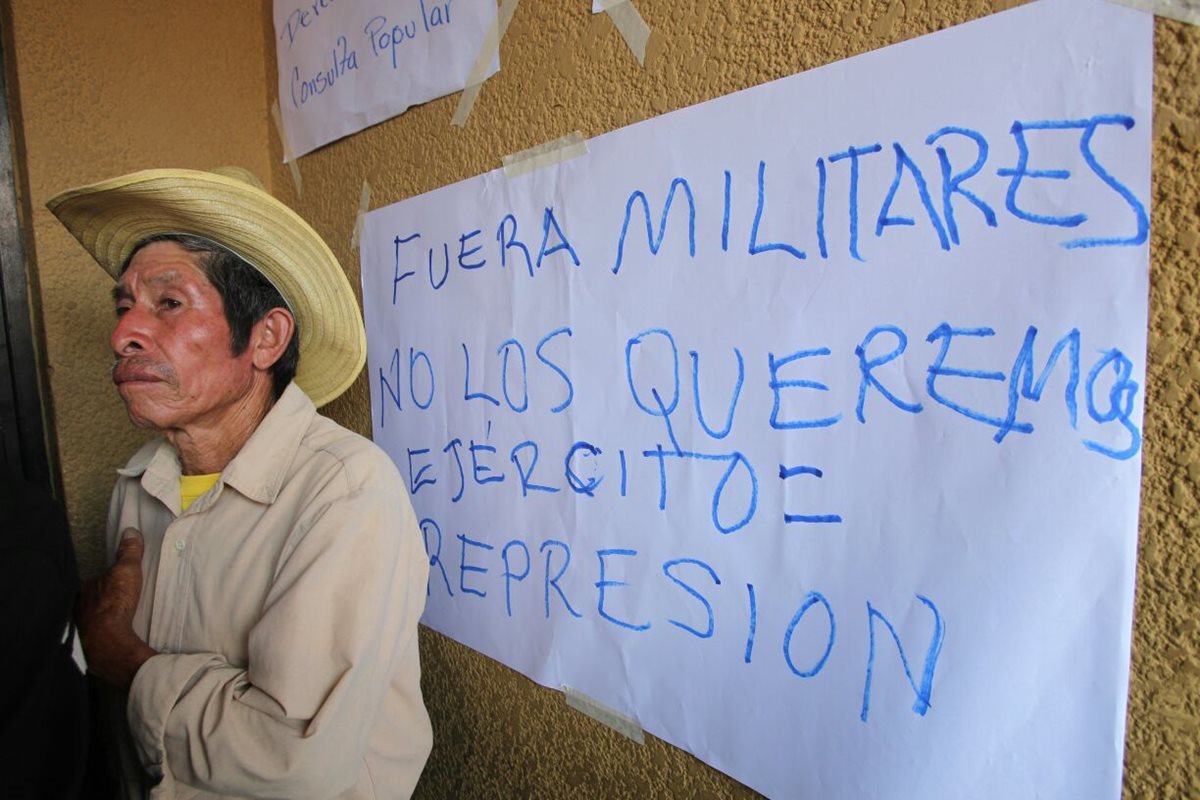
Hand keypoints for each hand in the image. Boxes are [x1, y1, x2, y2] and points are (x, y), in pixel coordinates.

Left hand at [78, 527, 156, 688]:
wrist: (107, 639)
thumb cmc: (115, 602)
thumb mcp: (127, 570)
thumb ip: (129, 552)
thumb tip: (129, 530)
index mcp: (86, 588)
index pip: (96, 580)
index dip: (106, 580)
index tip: (115, 583)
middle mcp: (79, 605)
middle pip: (92, 598)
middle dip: (101, 599)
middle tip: (115, 601)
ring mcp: (82, 625)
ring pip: (91, 616)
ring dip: (101, 616)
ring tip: (114, 618)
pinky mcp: (87, 642)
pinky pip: (94, 633)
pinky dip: (101, 633)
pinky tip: (110, 635)